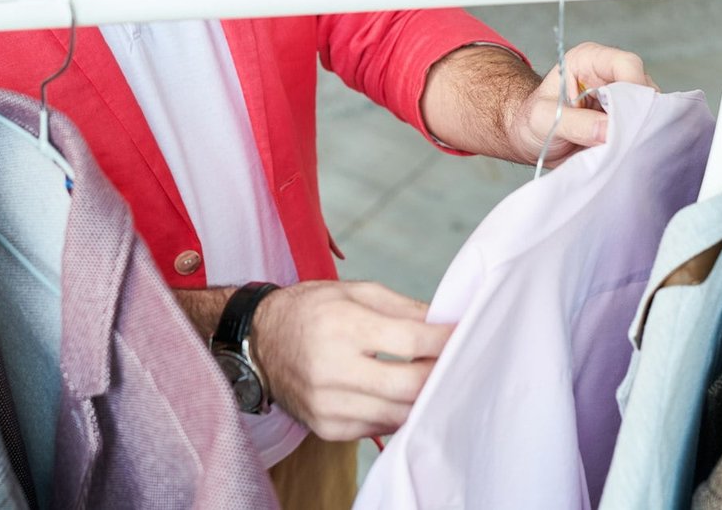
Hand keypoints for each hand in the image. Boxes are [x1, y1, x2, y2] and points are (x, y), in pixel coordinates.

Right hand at [250, 280, 451, 441]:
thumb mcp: (355, 292)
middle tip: (455, 363)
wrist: (259, 341)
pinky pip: (377, 429)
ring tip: (434, 380)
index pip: (411, 340)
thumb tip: (445, 323)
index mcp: (342, 324)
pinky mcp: (325, 427)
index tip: (462, 335)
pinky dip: (396, 414)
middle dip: (440, 374)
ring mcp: (328, 403)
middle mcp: (332, 367)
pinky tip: (401, 397)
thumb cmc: (311, 310)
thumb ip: (403, 308)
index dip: (444, 339)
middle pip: (409, 384)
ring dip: (422, 399)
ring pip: (397, 414)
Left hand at [508, 41, 655, 168]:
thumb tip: (609, 131)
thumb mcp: (543, 119)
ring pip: (649, 110)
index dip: (633, 89)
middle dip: (637, 116)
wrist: (531, 140)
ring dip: (636, 131)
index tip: (626, 119)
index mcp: (589, 60)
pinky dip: (636, 141)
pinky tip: (622, 151)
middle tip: (623, 141)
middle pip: (644, 89)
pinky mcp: (628, 118)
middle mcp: (611, 74)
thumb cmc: (531, 121)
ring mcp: (623, 97)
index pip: (626, 64)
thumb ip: (574, 123)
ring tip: (617, 148)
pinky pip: (644, 128)